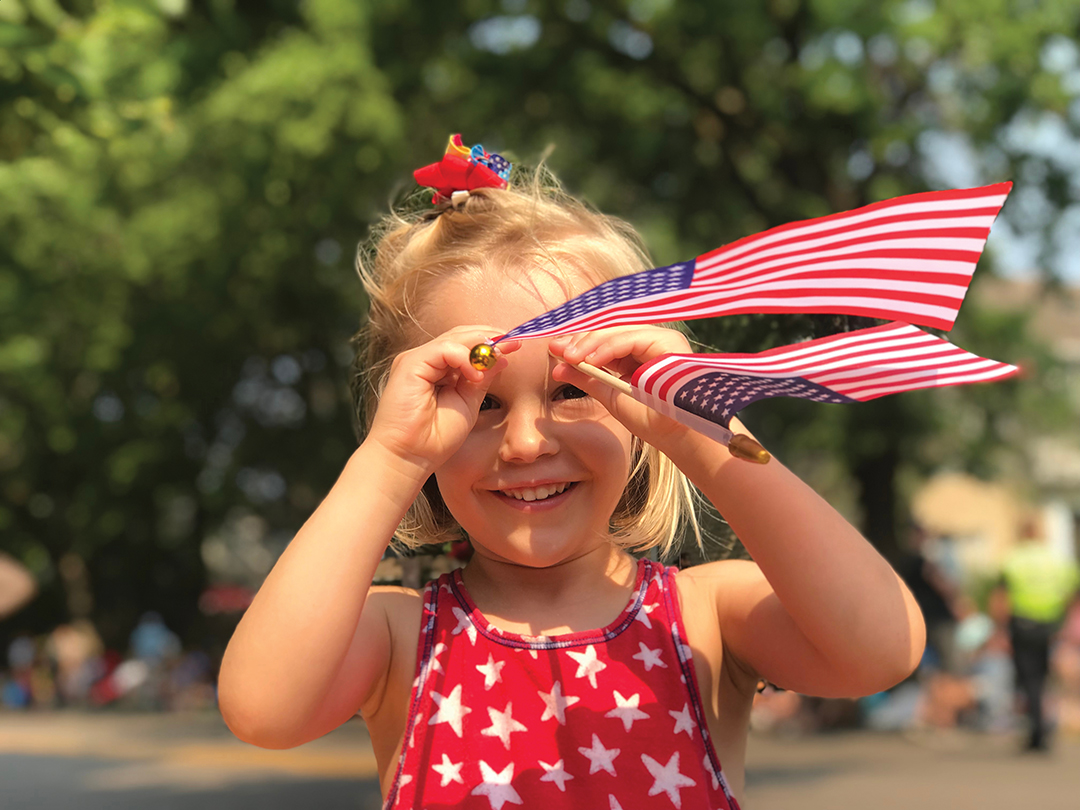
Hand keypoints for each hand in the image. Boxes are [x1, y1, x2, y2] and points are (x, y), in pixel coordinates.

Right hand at [366, 327, 520, 478]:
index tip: (515, 346)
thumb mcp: (467, 403)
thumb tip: (501, 359)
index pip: (466, 344)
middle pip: (461, 335)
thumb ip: (481, 380)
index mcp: (437, 368)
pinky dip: (464, 358)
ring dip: (480, 345)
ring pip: (453, 338)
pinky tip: (475, 375)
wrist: (408, 458)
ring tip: (499, 356)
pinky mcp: (409, 364)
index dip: (491, 343)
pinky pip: (443, 349)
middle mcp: (425, 360)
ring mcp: (416, 360)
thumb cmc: (433, 438)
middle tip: (514, 343)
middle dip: (490, 337)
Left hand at [548, 326, 692, 450]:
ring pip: (618, 332)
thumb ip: (586, 378)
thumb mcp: (609, 394)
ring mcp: (660, 339)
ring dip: (591, 343)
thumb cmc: (649, 419)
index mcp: (636, 354)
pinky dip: (609, 348)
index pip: (604, 340)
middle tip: (557, 350)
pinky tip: (591, 360)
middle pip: (609, 332)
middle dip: (581, 340)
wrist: (675, 436)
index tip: (555, 350)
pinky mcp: (668, 341)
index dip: (579, 343)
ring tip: (570, 356)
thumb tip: (557, 367)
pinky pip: (632, 338)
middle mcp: (649, 343)